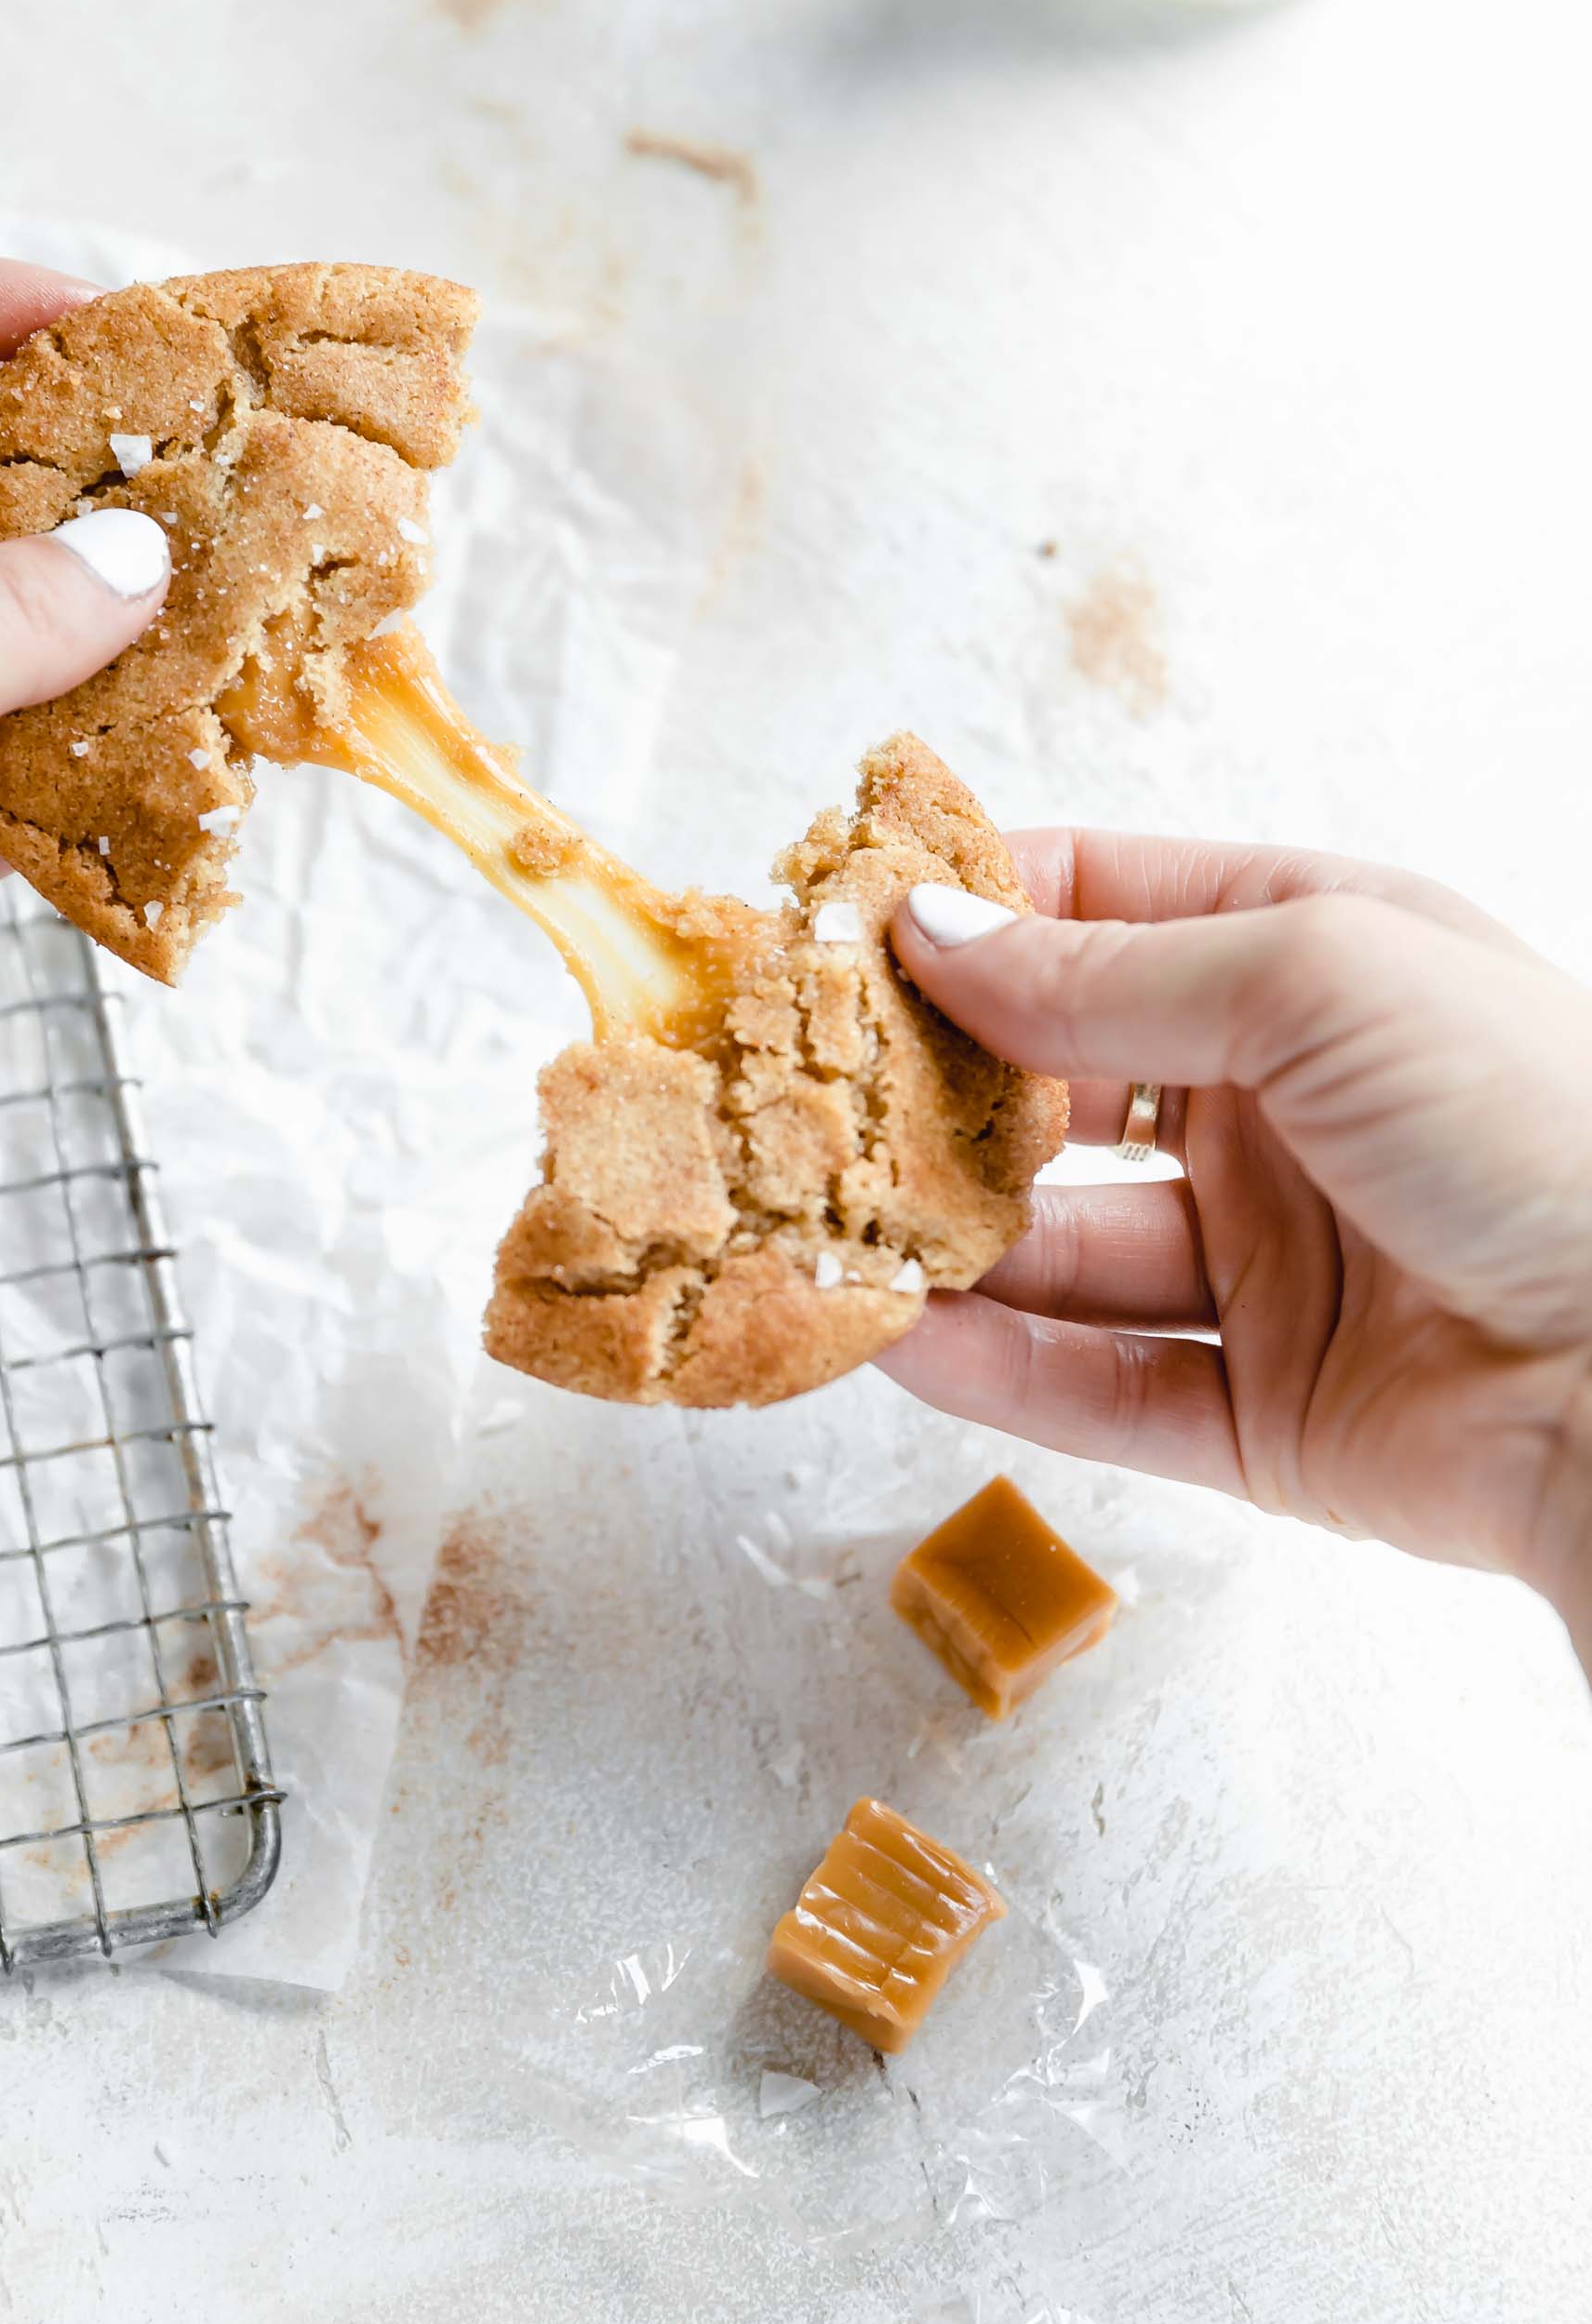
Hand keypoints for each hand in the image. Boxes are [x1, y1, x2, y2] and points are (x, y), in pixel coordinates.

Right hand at [885, 836, 1591, 1669]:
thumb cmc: (1538, 1124)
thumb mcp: (1314, 978)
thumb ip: (1103, 972)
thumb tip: (932, 931)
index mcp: (1315, 963)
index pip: (1104, 907)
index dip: (974, 912)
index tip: (843, 924)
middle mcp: (1286, 1108)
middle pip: (1062, 1085)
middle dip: (935, 1088)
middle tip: (805, 1091)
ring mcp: (1277, 1265)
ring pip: (1064, 1248)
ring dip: (945, 1240)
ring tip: (821, 1226)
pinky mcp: (1270, 1415)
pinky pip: (1102, 1387)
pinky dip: (996, 1368)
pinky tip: (899, 1338)